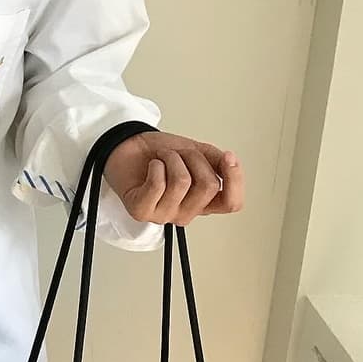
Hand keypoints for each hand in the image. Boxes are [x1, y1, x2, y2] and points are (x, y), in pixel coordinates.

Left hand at [103, 131, 243, 226]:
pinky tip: (151, 166)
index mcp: (203, 202)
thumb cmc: (160, 154)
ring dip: (171, 159)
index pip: (231, 203)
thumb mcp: (196, 152)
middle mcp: (185, 213)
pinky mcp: (141, 211)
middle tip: (178, 154)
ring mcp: (163, 215)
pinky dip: (155, 166)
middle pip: (208, 186)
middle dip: (194, 158)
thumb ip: (216, 161)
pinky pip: (158, 185)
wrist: (128, 146)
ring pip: (182, 182)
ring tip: (161, 159)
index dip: (235, 180)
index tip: (228, 156)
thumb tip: (229, 162)